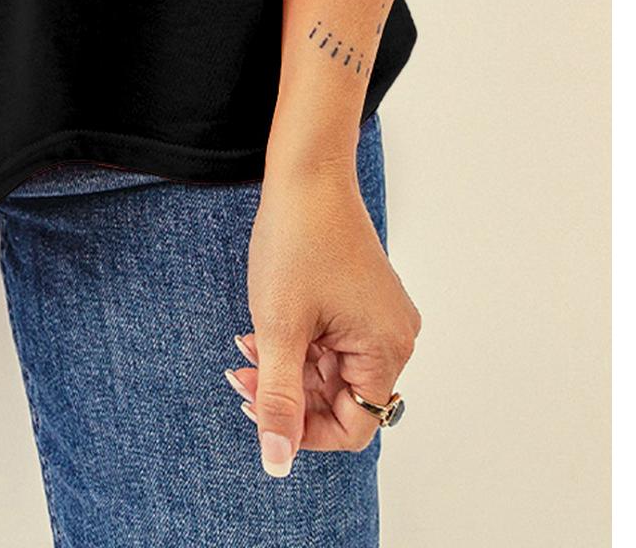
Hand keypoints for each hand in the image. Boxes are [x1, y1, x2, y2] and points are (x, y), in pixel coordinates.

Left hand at [231, 157, 419, 477]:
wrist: (306, 173)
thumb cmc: (297, 242)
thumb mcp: (279, 329)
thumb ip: (279, 400)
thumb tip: (276, 463)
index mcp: (387, 350)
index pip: (353, 426)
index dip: (303, 430)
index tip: (258, 408)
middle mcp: (395, 337)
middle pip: (341, 397)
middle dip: (288, 391)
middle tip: (240, 373)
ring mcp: (380, 316)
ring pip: (332, 369)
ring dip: (288, 366)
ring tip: (246, 347)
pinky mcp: (364, 299)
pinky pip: (333, 341)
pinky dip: (299, 342)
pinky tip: (265, 328)